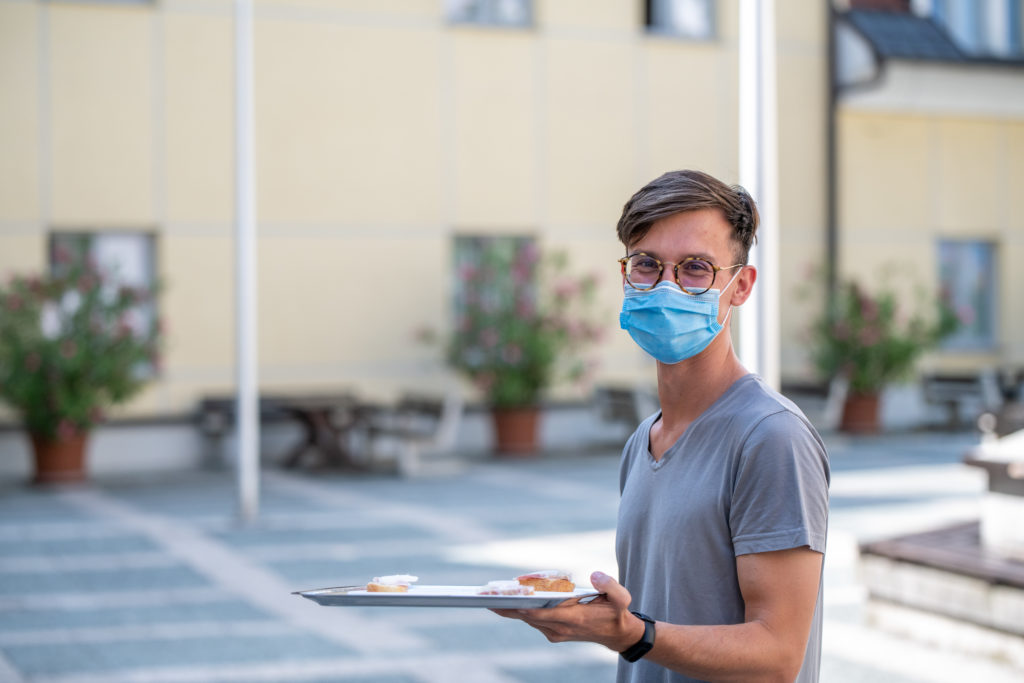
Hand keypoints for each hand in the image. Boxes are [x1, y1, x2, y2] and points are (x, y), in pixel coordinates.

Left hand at [491, 571, 645, 651]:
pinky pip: (532, 620)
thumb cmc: (617, 613)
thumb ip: (610, 586)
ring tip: (490, 595)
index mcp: (574, 619)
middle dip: (507, 606)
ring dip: (510, 608)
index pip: (541, 614)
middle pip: (528, 616)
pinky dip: (519, 610)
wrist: (618, 635)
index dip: (522, 606)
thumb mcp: (622, 598)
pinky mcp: (553, 631)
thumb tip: (595, 574)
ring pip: (527, 619)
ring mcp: (555, 632)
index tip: (505, 599)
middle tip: (485, 595)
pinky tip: (505, 600)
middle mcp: (560, 628)